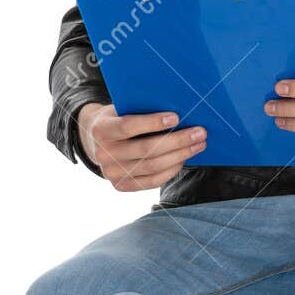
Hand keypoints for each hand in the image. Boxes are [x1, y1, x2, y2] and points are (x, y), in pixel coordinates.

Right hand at [77, 104, 205, 191]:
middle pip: (146, 149)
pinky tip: (183, 159)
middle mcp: (103, 154)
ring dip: (180, 156)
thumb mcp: (121, 108)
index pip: (128, 126)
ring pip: (152, 166)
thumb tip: (179, 110)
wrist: (94, 140)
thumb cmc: (116, 118)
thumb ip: (140, 110)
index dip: (152, 123)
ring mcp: (111, 173)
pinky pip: (152, 181)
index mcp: (101, 130)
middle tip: (199, 133)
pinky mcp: (121, 186)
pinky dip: (171, 170)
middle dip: (177, 141)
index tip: (176, 117)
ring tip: (198, 145)